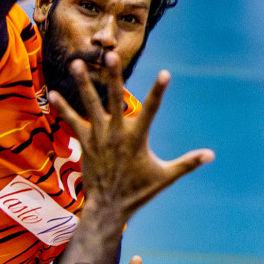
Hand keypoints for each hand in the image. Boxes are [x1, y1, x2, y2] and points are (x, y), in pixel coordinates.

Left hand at [48, 54, 212, 221]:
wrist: (109, 208)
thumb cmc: (139, 191)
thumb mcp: (166, 176)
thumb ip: (188, 163)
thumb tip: (212, 155)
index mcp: (138, 138)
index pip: (152, 109)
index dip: (159, 91)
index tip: (165, 73)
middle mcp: (116, 133)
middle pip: (115, 99)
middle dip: (113, 77)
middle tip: (110, 55)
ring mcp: (98, 137)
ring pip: (90, 105)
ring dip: (83, 84)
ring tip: (77, 63)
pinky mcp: (85, 143)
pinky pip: (71, 121)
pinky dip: (62, 108)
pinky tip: (52, 94)